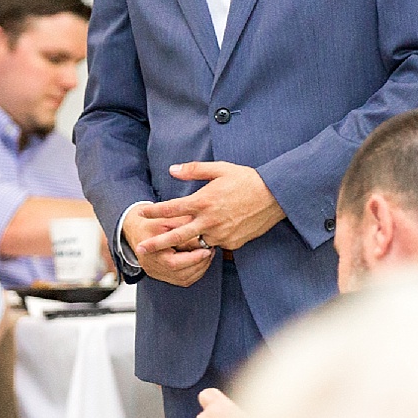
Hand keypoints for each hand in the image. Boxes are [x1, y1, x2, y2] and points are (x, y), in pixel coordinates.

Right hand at [122, 209, 213, 287]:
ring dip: (199, 269)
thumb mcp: (165, 218)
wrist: (136, 229)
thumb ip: (182, 226)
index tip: (206, 250)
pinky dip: (195, 273)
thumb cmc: (151, 221)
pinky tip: (201, 261)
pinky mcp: (162, 275)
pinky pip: (183, 280)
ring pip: (184, 279)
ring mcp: (156, 273)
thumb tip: (202, 231)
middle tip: (211, 251)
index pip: (174, 263)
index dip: (193, 259)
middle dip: (199, 264)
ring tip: (208, 254)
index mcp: (149, 252)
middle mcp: (151, 266)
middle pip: (181, 274)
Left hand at [135, 162, 285, 253]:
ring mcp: (221, 234)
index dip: (154, 212)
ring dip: (185, 245)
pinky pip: (216, 244)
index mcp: (204, 201)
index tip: (142, 213)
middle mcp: (209, 220)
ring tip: (171, 248)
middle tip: (142, 248)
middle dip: (157, 243)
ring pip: (197, 243)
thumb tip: (173, 170)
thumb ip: (194, 170)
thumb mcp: (220, 169)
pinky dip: (210, 241)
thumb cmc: (248, 179)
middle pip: (177, 236)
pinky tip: (208, 238)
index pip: (172, 209)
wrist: (275, 196)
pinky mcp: (232, 243)